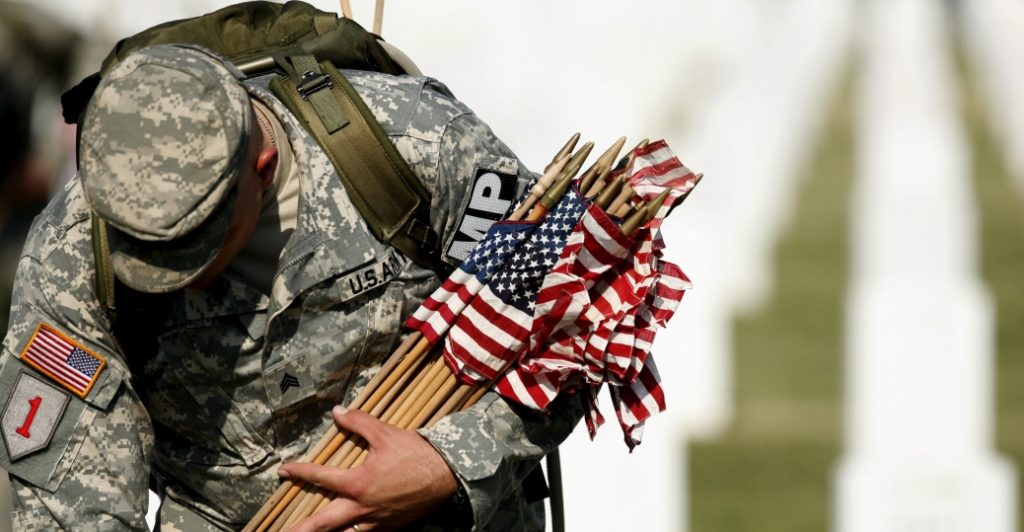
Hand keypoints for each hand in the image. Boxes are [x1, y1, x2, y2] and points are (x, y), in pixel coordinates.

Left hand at [278, 406, 459, 531]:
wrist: (447, 475)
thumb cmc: (416, 454)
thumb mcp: (386, 433)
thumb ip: (359, 422)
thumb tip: (338, 412)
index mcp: (358, 483)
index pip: (320, 477)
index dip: (299, 472)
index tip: (284, 471)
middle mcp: (362, 507)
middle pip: (323, 522)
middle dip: (301, 528)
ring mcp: (377, 520)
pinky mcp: (391, 526)